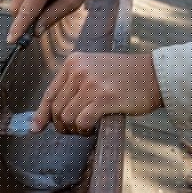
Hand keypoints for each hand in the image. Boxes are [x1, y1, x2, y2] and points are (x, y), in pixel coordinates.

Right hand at [7, 0, 100, 43]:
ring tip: (49, 2)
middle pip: (17, 8)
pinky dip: (28, 1)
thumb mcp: (73, 1)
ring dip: (28, 10)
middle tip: (40, 26)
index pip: (27, 10)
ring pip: (16, 3)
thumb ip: (53, 16)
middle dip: (24, 21)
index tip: (11, 41)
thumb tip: (35, 32)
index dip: (19, 27)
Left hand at [32, 52, 163, 133]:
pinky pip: (82, 122)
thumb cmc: (126, 76)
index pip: (49, 94)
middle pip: (56, 109)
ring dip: (75, 129)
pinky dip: (85, 129)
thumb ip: (73, 87)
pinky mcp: (103, 98)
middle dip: (62, 125)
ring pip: (67, 118)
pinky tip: (94, 127)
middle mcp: (78, 70)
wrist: (155, 74)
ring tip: (87, 127)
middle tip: (75, 130)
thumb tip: (51, 114)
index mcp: (73, 62)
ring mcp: (90, 84)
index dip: (41, 115)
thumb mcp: (94, 70)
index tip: (36, 128)